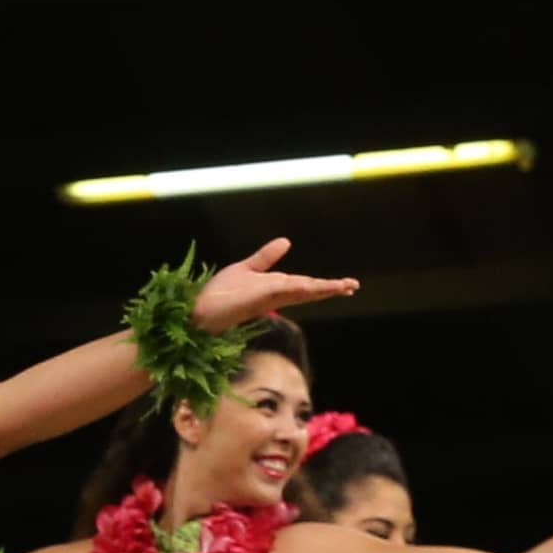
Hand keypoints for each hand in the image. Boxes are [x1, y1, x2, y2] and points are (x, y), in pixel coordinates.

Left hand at [189, 237, 360, 332]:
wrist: (198, 310)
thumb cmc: (219, 293)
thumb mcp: (246, 268)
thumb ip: (266, 257)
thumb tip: (287, 242)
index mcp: (274, 289)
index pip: (304, 286)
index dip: (324, 285)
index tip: (346, 284)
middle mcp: (275, 295)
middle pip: (308, 290)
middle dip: (331, 288)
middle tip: (353, 286)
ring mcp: (268, 298)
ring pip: (301, 291)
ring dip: (323, 288)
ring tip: (345, 286)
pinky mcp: (259, 299)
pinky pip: (284, 291)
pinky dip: (301, 288)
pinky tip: (315, 285)